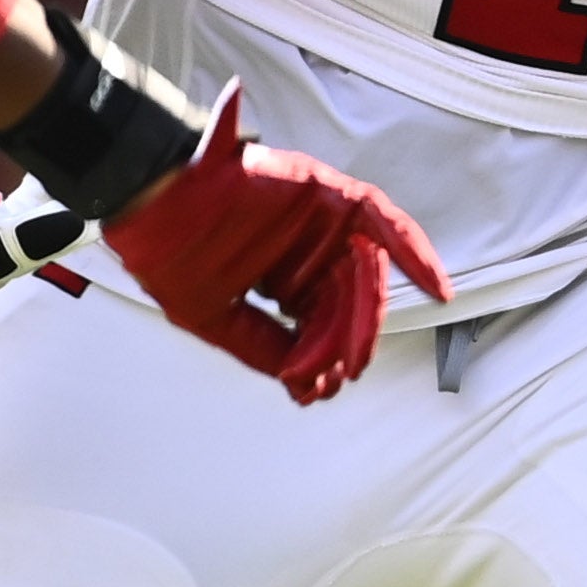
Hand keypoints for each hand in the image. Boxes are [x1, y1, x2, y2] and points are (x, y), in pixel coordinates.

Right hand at [98, 88, 448, 402]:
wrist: (150, 196)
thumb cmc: (167, 246)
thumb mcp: (211, 316)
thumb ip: (259, 344)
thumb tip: (300, 377)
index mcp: (281, 275)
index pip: (318, 322)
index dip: (322, 357)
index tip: (317, 390)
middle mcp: (307, 249)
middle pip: (347, 305)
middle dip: (346, 344)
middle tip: (337, 376)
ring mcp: (322, 223)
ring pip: (365, 278)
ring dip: (365, 320)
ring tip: (350, 356)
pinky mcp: (331, 197)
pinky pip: (387, 225)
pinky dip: (415, 255)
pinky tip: (436, 289)